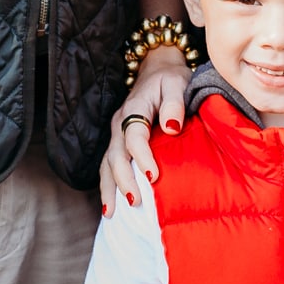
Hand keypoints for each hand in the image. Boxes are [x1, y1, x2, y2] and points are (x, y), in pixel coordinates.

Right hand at [99, 47, 191, 213]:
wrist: (157, 70)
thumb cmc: (171, 79)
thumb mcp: (177, 83)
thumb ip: (174, 103)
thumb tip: (172, 127)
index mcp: (135, 107)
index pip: (134, 134)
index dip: (142, 156)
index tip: (153, 177)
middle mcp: (120, 122)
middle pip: (115, 154)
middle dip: (123, 179)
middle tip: (135, 202)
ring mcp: (116, 133)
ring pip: (107, 163)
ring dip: (109, 187)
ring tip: (112, 212)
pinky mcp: (118, 142)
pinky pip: (108, 166)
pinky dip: (108, 185)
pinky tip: (110, 206)